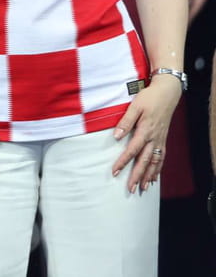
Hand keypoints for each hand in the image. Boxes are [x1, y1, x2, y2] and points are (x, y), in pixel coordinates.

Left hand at [112, 77, 182, 193]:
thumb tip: (116, 136)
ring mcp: (160, 140)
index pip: (132, 150)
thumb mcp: (134, 107)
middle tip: (130, 189)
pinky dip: (158, 169)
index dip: (123, 162)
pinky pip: (161, 158)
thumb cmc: (149, 98)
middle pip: (145, 161)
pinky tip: (154, 178)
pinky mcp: (163, 139)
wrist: (167, 93)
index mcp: (145, 130)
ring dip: (148, 176)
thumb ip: (125, 122)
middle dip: (137, 176)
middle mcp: (154, 138)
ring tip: (143, 188)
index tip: (114, 172)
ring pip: (155, 162)